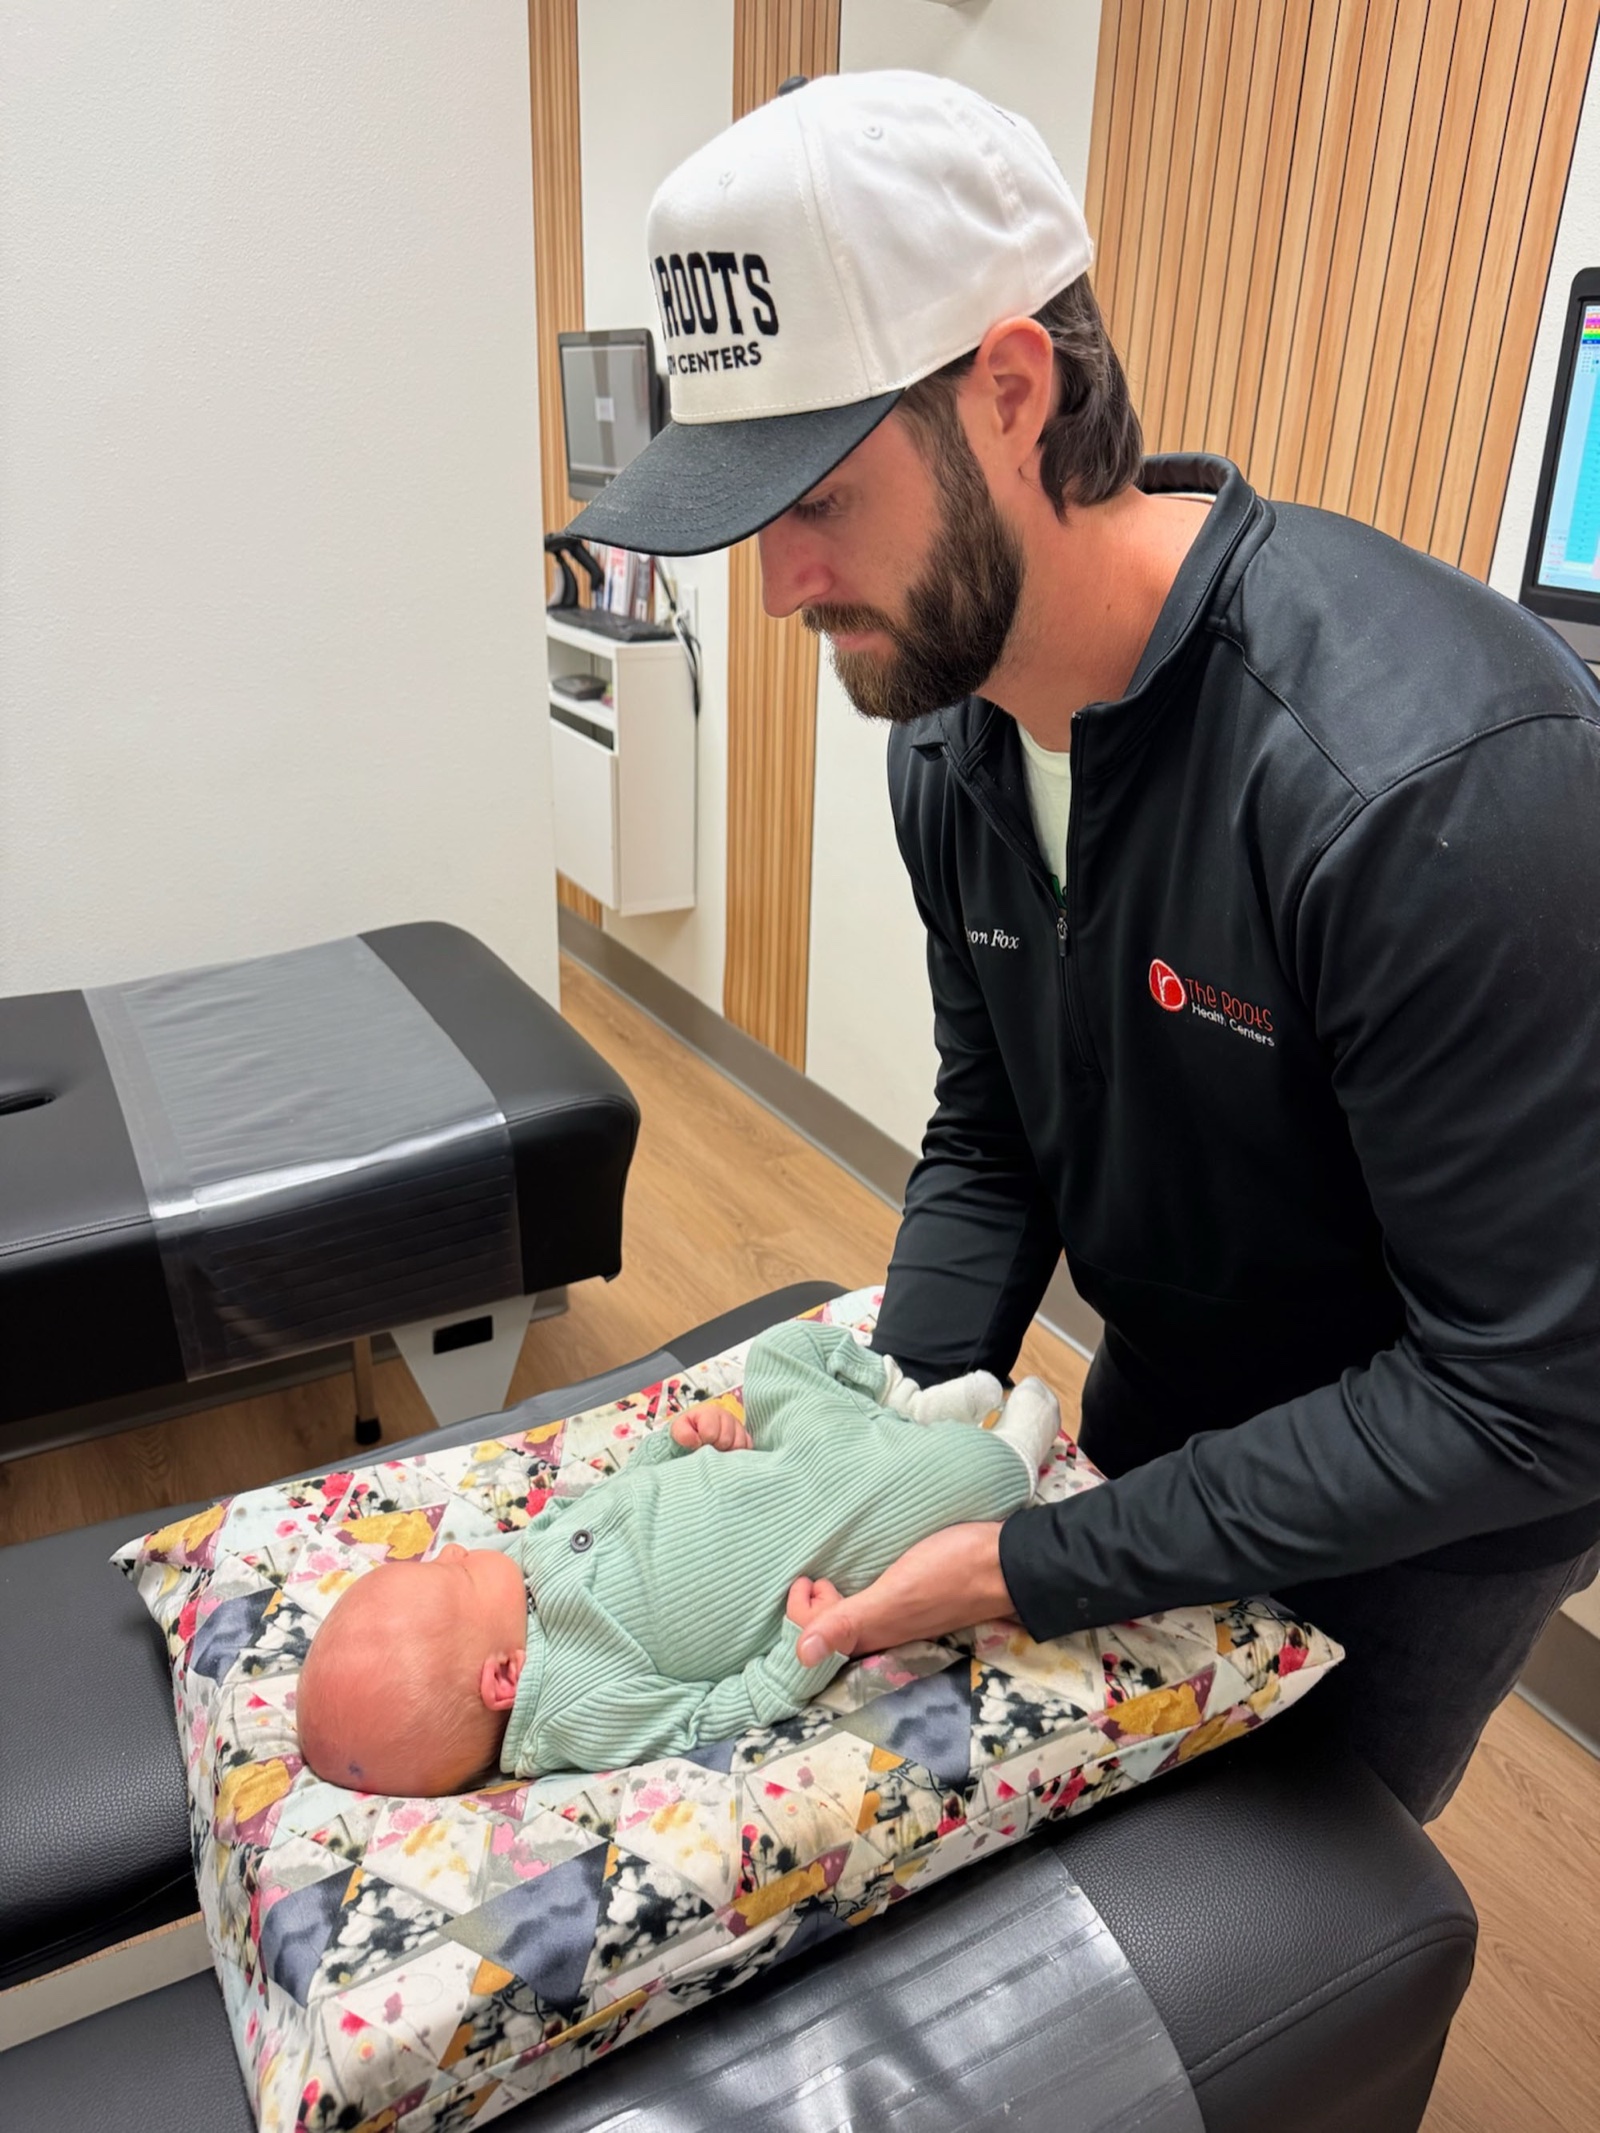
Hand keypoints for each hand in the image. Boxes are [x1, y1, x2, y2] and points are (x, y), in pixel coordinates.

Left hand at [670, 1401, 751, 1452]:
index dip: (703, 1442)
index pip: (711, 1433)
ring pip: (738, 1445)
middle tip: (708, 1447)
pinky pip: (748, 1447)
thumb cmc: (689, 1430)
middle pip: (726, 1440)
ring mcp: (738, 1426)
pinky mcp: (746, 1436)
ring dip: (727, 1451)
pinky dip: (738, 1453)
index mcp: (710, 1412)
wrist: (698, 1430)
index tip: (698, 1443)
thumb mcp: (678, 1429)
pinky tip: (727, 1451)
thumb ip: (682, 1433)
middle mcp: (727, 1416)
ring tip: (717, 1450)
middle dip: (715, 1447)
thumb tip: (696, 1441)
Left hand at [794, 1523, 1012, 1666]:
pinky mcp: (915, 1596)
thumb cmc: (951, 1573)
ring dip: (831, 1602)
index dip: (802, 1615)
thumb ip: (849, 1622)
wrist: (1007, 1561)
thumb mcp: (895, 1595)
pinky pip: (871, 1601)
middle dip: (811, 1610)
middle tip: (815, 1576)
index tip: (809, 1579)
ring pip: (852, 1617)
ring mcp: (902, 1614)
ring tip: (828, 1573)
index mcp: (874, 1634)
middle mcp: (884, 1630)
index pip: (819, 1641)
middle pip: (833, 1632)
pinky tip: (858, 1572)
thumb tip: (801, 1657)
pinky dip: (853, 1590)